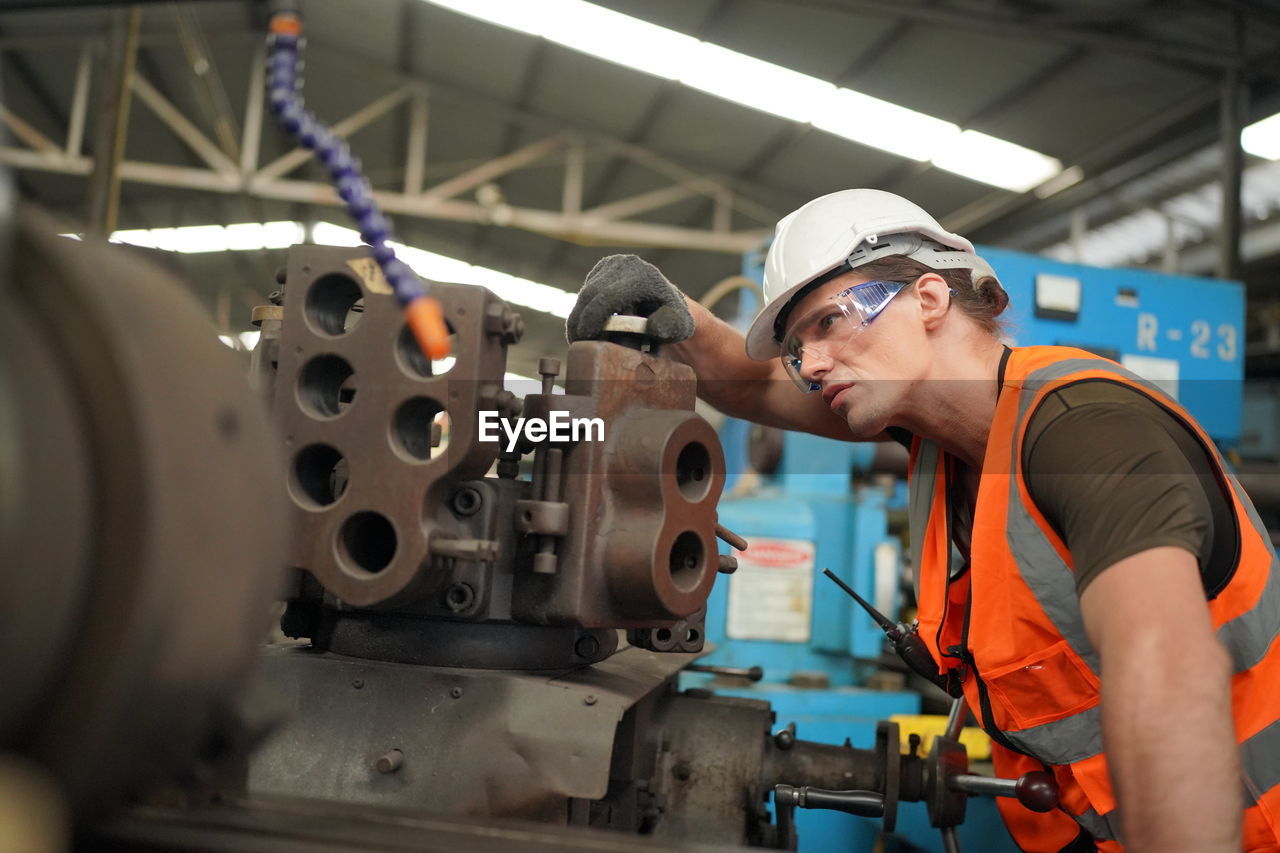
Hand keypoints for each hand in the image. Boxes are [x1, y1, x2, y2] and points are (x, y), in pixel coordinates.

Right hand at [567, 254, 694, 343]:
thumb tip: (652, 326)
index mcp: (644, 275)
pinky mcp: (601, 270)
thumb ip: (671, 326)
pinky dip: (581, 312)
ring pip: (584, 294)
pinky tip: (583, 329)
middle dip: (581, 320)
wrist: (667, 302)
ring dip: (578, 318)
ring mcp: (611, 264)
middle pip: (591, 294)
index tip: (586, 337)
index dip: (594, 318)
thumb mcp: (680, 326)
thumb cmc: (673, 319)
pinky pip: (584, 292)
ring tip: (577, 340)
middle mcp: (626, 264)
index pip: (609, 296)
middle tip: (577, 343)